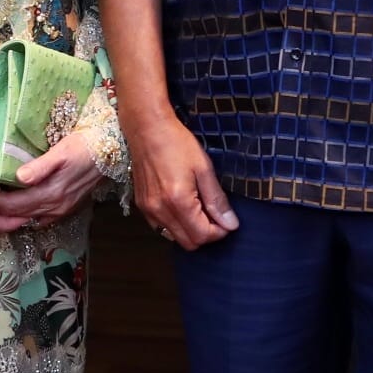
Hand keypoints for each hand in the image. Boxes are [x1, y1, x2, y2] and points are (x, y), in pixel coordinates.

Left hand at [0, 134, 103, 225]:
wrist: (112, 150)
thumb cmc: (86, 145)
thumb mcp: (62, 151)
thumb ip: (40, 166)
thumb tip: (18, 178)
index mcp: (51, 193)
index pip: (14, 205)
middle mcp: (55, 207)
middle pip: (18, 214)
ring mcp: (62, 209)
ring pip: (29, 218)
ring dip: (11, 213)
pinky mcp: (67, 207)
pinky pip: (41, 218)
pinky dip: (27, 215)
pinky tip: (20, 208)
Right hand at [125, 108, 237, 249]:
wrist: (147, 129)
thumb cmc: (178, 144)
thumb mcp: (204, 169)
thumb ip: (217, 200)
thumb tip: (231, 224)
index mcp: (178, 202)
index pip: (202, 236)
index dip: (219, 232)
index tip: (228, 221)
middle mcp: (160, 211)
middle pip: (188, 243)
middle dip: (206, 234)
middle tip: (216, 215)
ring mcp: (148, 211)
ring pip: (174, 238)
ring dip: (191, 231)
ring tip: (200, 209)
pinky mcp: (141, 206)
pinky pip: (161, 228)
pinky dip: (176, 225)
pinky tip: (184, 207)